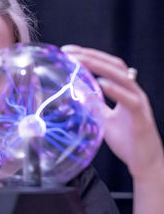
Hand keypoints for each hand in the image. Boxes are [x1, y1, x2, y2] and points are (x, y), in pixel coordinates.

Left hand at [61, 45, 163, 180]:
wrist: (146, 163)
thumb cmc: (128, 141)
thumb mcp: (105, 119)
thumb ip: (96, 105)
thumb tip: (79, 94)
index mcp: (125, 91)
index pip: (108, 66)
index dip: (89, 56)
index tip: (68, 51)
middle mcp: (133, 92)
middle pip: (114, 65)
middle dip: (91, 55)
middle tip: (69, 51)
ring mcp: (139, 103)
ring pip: (122, 77)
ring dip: (100, 66)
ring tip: (81, 60)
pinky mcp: (141, 117)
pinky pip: (130, 100)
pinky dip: (115, 90)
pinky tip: (101, 83)